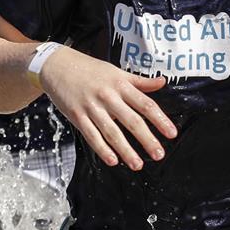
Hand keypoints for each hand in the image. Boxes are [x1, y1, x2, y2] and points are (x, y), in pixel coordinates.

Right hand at [40, 48, 176, 169]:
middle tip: (159, 154)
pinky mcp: (77, 116)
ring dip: (126, 150)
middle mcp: (108, 96)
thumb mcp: (117, 71)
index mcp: (121, 84)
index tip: (171, 133)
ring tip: (137, 164)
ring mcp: (92, 107)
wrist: (58, 65)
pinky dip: (102, 149)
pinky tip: (112, 160)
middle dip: (147, 139)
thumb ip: (139, 81)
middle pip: (132, 120)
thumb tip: (162, 82)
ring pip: (112, 132)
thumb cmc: (90, 69)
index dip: (160, 120)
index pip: (145, 104)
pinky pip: (91, 135)